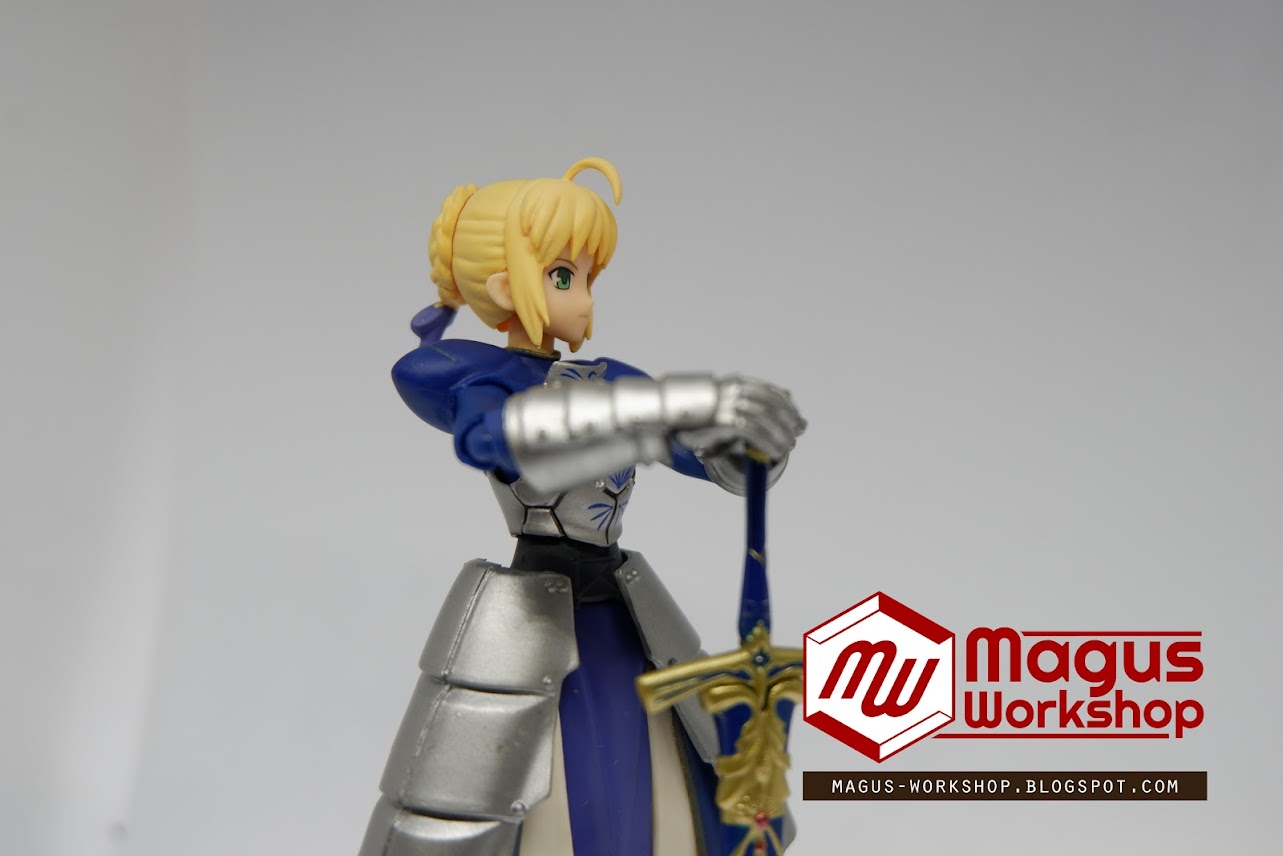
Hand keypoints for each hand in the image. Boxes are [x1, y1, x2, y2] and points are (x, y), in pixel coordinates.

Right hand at [676, 376, 805, 461]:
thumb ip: (759, 403)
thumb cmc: (706, 418)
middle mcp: (732, 391)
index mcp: (736, 384)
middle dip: (787, 422)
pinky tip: (775, 452)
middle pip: (770, 405)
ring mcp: (726, 406)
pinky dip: (768, 442)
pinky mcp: (722, 422)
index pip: (770, 392)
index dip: (787, 407)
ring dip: (780, 435)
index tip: (799, 421)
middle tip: (795, 436)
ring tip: (786, 447)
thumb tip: (793, 404)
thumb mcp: (732, 406)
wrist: (672, 424)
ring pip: (764, 419)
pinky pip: (753, 432)